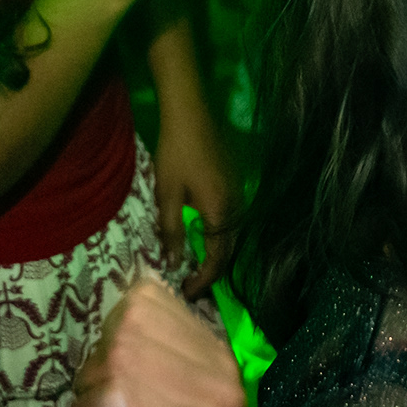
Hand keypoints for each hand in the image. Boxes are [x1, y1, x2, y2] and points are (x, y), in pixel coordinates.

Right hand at [75, 276, 245, 406]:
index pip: (116, 391)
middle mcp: (225, 393)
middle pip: (120, 355)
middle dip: (94, 389)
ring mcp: (219, 356)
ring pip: (126, 325)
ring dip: (104, 360)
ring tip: (118, 400)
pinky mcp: (205, 327)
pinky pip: (142, 300)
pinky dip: (119, 326)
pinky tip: (130, 365)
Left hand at [149, 86, 243, 292]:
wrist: (192, 113)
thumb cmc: (175, 153)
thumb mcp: (167, 194)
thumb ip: (172, 231)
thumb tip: (174, 265)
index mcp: (220, 213)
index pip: (217, 259)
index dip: (203, 280)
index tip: (186, 292)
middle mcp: (237, 207)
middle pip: (229, 251)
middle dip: (211, 273)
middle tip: (189, 286)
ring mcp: (240, 194)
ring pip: (232, 236)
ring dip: (216, 255)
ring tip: (195, 267)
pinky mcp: (236, 184)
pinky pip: (232, 221)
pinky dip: (219, 237)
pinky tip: (203, 238)